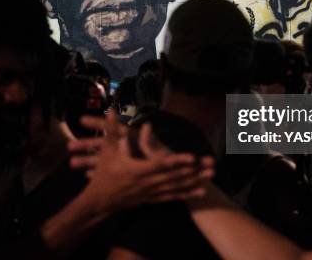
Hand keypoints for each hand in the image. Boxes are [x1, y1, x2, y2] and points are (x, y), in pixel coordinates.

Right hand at [68, 112, 214, 211]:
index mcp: (138, 170)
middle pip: (175, 175)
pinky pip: (173, 196)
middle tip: (212, 163)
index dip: (177, 160)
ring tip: (211, 175)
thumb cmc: (104, 174)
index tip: (192, 156)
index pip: (161, 164)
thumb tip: (111, 110)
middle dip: (194, 169)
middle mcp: (148, 182)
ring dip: (195, 180)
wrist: (100, 201)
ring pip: (177, 186)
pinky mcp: (153, 198)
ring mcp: (152, 192)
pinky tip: (201, 191)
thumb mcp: (107, 151)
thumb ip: (111, 131)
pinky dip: (187, 193)